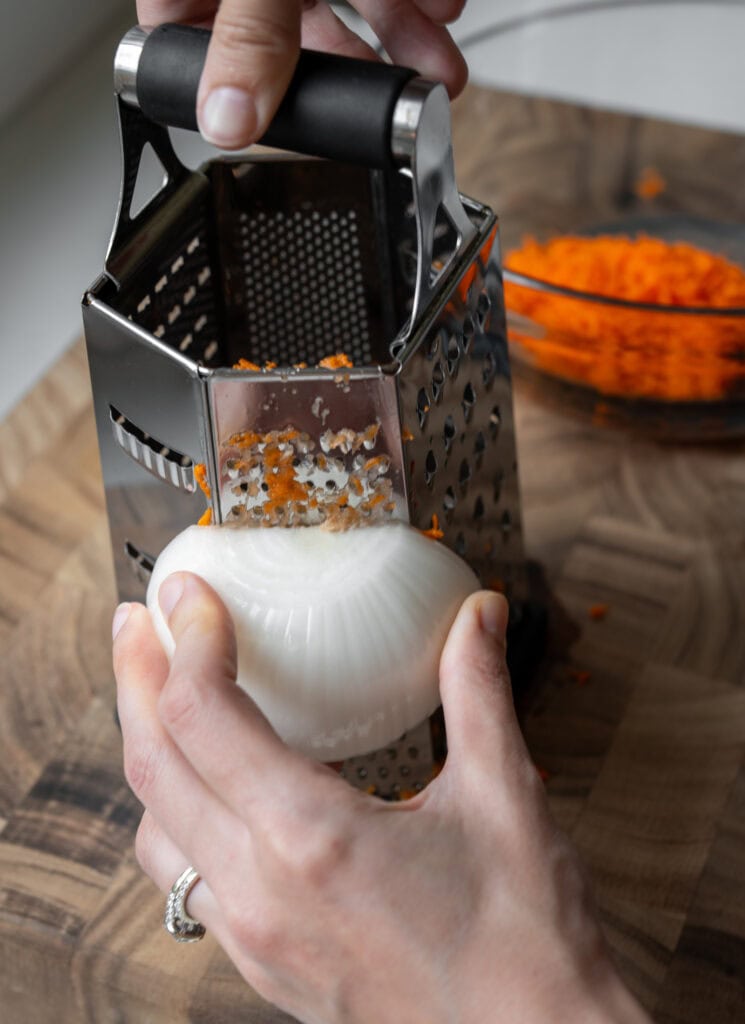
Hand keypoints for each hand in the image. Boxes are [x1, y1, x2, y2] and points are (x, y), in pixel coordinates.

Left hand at [113, 575, 648, 1022]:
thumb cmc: (525, 943)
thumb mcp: (505, 797)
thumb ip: (479, 691)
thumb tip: (479, 615)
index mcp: (311, 837)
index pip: (205, 715)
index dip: (186, 639)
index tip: (187, 593)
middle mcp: (261, 889)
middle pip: (153, 765)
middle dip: (135, 679)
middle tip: (136, 620)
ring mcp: (254, 935)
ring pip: (153, 829)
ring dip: (146, 750)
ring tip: (158, 697)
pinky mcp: (263, 963)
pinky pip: (184, 880)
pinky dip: (174, 815)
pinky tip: (208, 790)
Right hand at [135, 1, 468, 148]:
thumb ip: (251, 37)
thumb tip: (229, 122)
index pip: (185, 41)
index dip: (223, 90)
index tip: (267, 130)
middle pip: (285, 39)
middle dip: (349, 78)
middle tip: (382, 111)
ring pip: (346, 7)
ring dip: (402, 44)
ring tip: (439, 72)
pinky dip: (419, 0)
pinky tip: (442, 7)